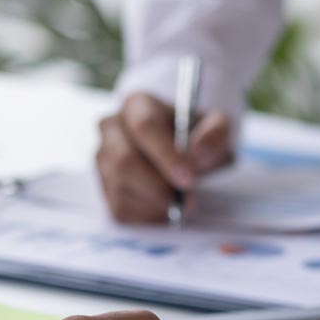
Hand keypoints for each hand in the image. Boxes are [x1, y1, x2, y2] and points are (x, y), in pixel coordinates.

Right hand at [96, 92, 233, 222]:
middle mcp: (111, 128)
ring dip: (155, 203)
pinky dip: (147, 215)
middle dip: (158, 186)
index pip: (144, 126)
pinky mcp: (104, 188)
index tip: (188, 177)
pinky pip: (120, 208)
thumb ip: (215, 133)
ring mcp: (103, 159)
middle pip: (124, 160)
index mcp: (137, 105)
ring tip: (179, 204)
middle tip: (187, 200)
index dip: (166, 155)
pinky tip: (165, 208)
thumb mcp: (216, 126)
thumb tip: (199, 153)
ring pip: (120, 187)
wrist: (183, 152)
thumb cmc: (196, 135)